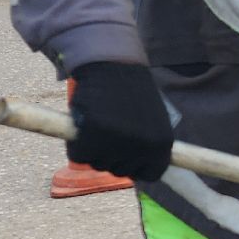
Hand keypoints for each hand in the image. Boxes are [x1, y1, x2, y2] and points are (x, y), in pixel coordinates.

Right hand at [68, 62, 173, 179]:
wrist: (113, 64)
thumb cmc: (131, 93)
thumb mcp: (153, 121)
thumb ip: (149, 146)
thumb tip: (144, 174)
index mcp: (162, 144)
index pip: (151, 174)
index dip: (136, 166)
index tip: (127, 154)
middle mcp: (143, 147)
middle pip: (120, 171)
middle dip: (111, 156)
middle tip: (109, 130)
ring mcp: (118, 142)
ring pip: (98, 164)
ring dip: (93, 149)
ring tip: (99, 123)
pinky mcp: (93, 134)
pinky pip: (78, 154)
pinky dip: (76, 144)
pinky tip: (83, 124)